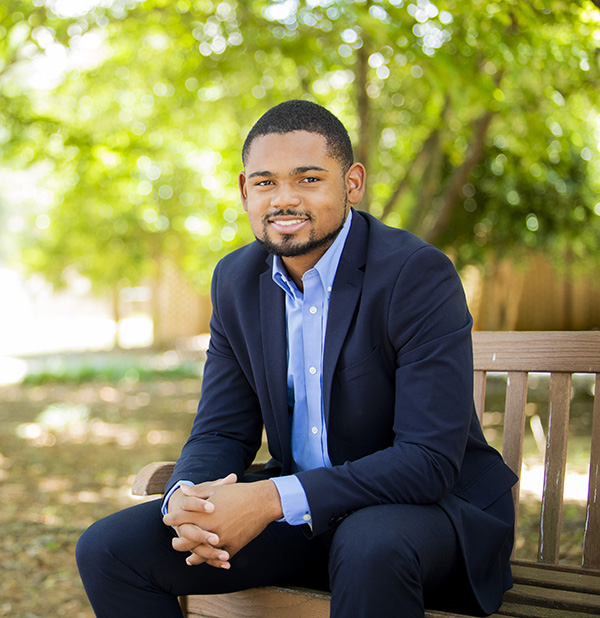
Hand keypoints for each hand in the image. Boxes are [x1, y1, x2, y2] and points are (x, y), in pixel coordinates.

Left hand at [164, 477, 282, 567]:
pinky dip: (211, 560)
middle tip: (174, 541)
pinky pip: (218, 558)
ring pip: (201, 554)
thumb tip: (182, 489)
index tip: (166, 519)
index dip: (172, 519)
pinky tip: (207, 561)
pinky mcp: (233, 548)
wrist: (262, 502)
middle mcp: (211, 530)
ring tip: (187, 558)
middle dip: (178, 542)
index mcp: (205, 514)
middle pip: (187, 541)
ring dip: (192, 556)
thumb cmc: (238, 493)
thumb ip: (197, 492)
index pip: (181, 519)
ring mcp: (222, 541)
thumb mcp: (216, 489)